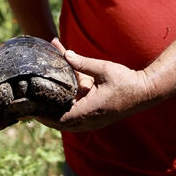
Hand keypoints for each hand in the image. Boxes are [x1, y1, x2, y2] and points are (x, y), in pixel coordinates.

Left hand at [37, 48, 154, 131]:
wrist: (146, 91)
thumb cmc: (126, 81)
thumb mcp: (104, 69)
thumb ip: (83, 63)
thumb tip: (66, 54)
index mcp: (90, 110)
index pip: (61, 119)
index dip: (44, 115)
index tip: (31, 109)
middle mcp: (90, 119)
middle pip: (61, 122)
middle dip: (45, 115)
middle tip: (30, 106)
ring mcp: (93, 119)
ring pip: (68, 118)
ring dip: (55, 111)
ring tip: (39, 102)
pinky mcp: (95, 114)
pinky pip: (77, 113)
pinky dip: (67, 105)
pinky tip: (60, 93)